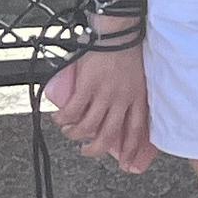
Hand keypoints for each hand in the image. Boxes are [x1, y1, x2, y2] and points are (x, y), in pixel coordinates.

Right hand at [46, 43, 155, 174]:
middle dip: (96, 150)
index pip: (137, 130)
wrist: (119, 33)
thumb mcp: (138, 77)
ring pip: (89, 126)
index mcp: (137, 98)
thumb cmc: (128, 51)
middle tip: (86, 152)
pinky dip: (63, 119)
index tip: (127, 164)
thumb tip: (120, 108)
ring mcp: (105, 94)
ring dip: (75, 134)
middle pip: (110, 135)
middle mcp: (122, 99)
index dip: (132, 150)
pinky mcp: (88, 86)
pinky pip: (73, 111)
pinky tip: (58, 119)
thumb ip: (132, 93)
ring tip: (69, 132)